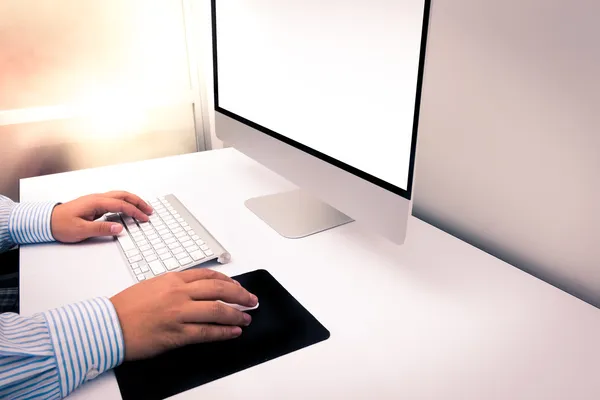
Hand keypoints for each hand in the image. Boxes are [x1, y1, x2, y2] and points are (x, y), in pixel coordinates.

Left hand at [51, 191, 153, 242]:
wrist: (45, 221)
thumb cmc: (60, 225)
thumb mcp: (81, 230)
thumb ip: (101, 228)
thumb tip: (119, 228)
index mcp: (96, 202)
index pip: (121, 205)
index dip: (135, 211)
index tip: (144, 218)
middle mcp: (97, 198)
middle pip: (123, 195)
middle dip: (138, 202)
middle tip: (149, 210)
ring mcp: (95, 200)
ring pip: (119, 196)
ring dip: (132, 201)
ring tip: (142, 209)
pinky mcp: (94, 205)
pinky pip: (114, 201)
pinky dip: (125, 203)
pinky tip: (127, 210)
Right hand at [110, 269, 257, 360]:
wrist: (107, 325)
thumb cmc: (125, 306)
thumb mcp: (152, 285)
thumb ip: (175, 285)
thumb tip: (195, 290)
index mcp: (173, 279)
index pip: (209, 276)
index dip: (229, 281)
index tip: (238, 286)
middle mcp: (179, 293)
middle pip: (219, 290)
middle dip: (240, 295)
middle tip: (251, 300)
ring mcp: (179, 313)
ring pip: (217, 310)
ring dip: (236, 314)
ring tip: (246, 318)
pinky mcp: (177, 333)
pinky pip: (207, 332)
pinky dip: (224, 332)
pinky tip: (233, 332)